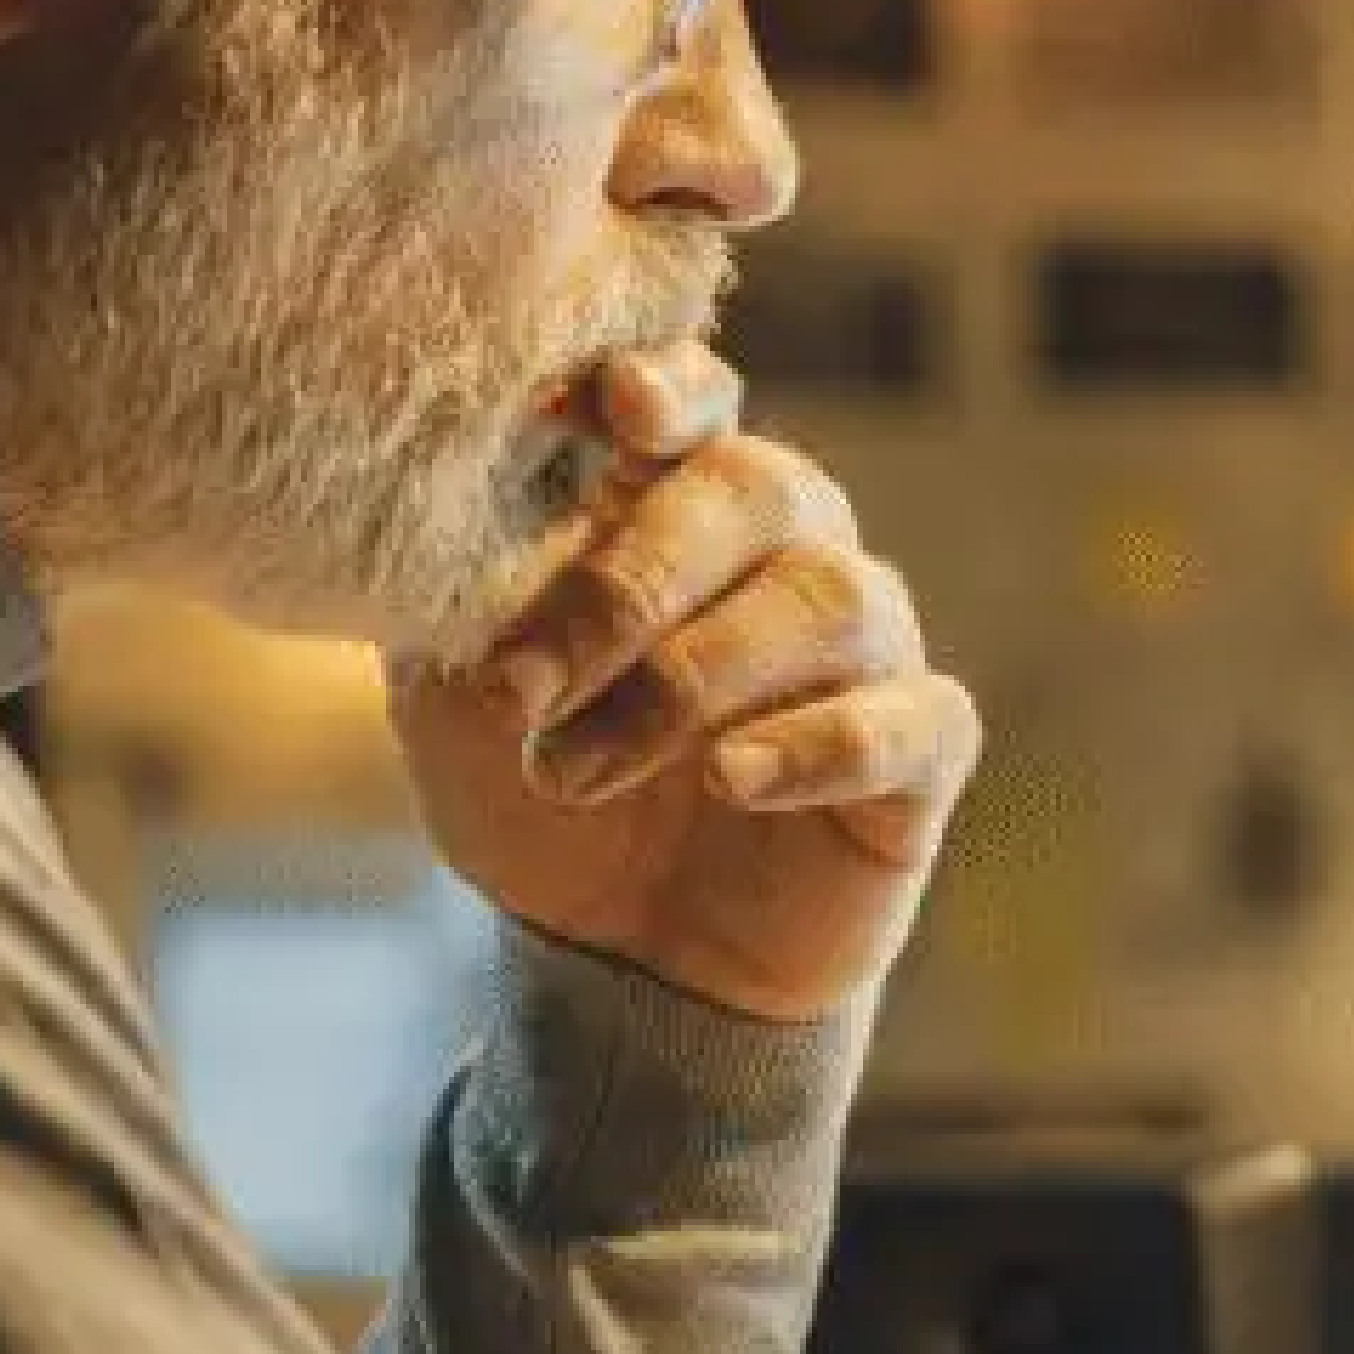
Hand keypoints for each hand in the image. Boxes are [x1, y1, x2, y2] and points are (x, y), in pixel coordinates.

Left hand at [389, 345, 982, 1024]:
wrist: (625, 964)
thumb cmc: (543, 795)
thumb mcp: (457, 694)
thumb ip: (452, 593)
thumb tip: (431, 506)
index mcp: (675, 506)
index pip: (695, 402)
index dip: (667, 389)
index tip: (608, 407)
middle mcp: (787, 552)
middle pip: (759, 486)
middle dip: (633, 580)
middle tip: (526, 688)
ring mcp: (867, 650)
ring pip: (831, 595)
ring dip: (692, 678)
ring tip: (581, 770)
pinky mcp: (922, 757)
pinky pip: (911, 718)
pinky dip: (818, 743)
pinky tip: (728, 781)